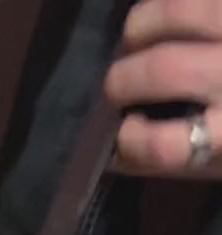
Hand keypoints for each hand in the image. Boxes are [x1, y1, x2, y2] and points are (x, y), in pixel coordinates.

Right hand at [106, 0, 221, 175]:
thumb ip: (175, 161)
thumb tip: (117, 158)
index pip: (166, 144)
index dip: (132, 142)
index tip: (123, 136)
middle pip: (162, 69)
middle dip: (121, 81)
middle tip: (116, 89)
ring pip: (175, 11)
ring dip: (138, 27)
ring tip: (135, 40)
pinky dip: (171, 5)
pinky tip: (171, 19)